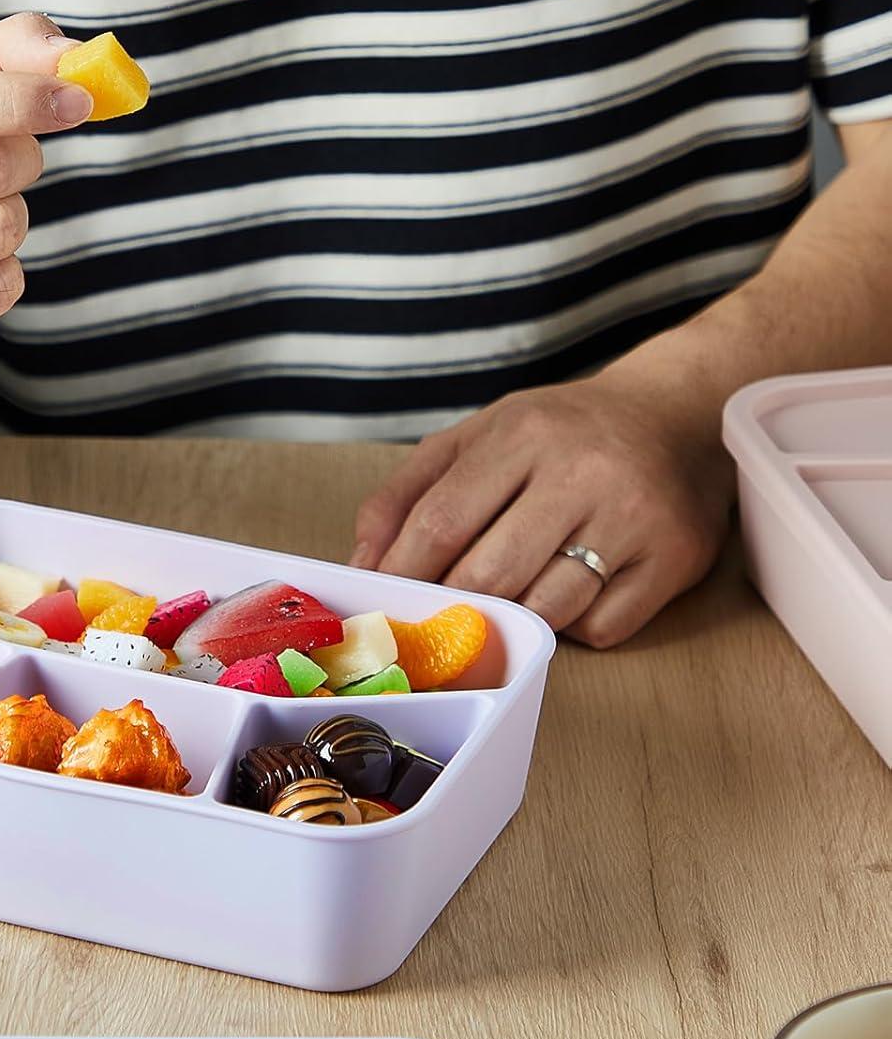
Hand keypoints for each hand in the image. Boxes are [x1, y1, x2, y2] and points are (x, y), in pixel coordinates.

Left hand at [350, 373, 734, 646]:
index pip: (441, 521)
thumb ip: (407, 494)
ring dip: (514, 618)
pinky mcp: (675, 558)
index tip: (384, 599)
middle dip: (453, 604)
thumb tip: (362, 565)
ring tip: (509, 597)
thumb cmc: (557, 434)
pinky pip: (602, 626)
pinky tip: (570, 594)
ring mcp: (635, 517)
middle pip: (489, 574)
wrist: (676, 412)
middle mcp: (584, 471)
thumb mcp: (476, 439)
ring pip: (545, 609)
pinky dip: (574, 625)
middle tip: (439, 613)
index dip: (404, 572)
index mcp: (523, 433)